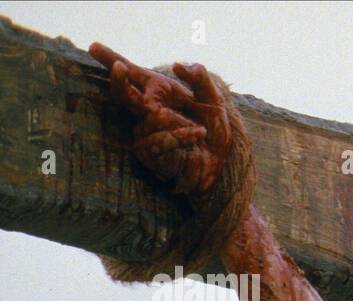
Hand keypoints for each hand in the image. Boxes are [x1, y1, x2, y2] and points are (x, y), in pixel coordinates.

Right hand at [89, 43, 230, 198]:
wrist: (220, 163)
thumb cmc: (213, 131)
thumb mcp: (214, 101)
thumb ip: (201, 80)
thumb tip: (180, 65)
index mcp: (157, 95)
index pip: (131, 76)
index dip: (110, 60)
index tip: (93, 46)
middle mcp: (145, 113)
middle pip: (124, 94)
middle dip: (120, 81)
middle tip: (120, 67)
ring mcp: (144, 134)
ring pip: (151, 119)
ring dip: (179, 123)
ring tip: (199, 130)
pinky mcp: (149, 156)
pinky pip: (158, 141)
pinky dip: (180, 136)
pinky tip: (196, 135)